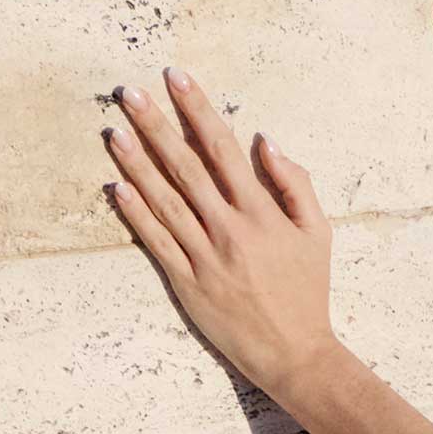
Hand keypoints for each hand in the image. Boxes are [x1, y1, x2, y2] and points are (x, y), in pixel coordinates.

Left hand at [105, 70, 338, 403]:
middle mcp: (229, 230)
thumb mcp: (318, 234)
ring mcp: (205, 257)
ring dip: (137, 163)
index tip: (176, 78)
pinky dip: (136, 214)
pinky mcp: (188, 284)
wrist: (295, 355)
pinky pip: (157, 242)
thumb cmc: (307, 291)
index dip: (198, 110)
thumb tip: (266, 142)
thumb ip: (296, 184)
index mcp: (261, 214)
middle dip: (157, 125)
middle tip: (130, 91)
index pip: (223, 149)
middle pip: (186, 167)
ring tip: (114, 130)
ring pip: (165, 200)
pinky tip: (117, 188)